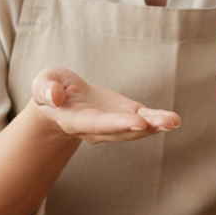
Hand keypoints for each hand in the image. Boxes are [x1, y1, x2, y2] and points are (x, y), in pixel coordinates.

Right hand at [31, 67, 179, 145]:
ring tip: (173, 121)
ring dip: (155, 126)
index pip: (96, 124)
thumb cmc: (51, 89)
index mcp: (75, 120)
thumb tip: (54, 96)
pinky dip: (157, 120)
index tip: (136, 120)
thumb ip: (45, 89)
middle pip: (121, 131)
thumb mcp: (42, 83)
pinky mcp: (125, 115)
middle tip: (165, 123)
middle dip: (143, 128)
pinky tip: (173, 119)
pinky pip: (143, 120)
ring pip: (135, 129)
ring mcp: (113, 124)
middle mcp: (97, 128)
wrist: (62, 100)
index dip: (116, 123)